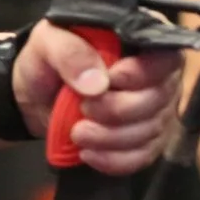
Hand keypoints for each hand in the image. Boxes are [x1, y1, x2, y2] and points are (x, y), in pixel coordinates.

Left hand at [11, 20, 185, 174]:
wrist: (33, 96)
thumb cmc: (47, 59)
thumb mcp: (48, 42)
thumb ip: (70, 53)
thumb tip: (97, 83)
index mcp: (140, 40)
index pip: (165, 57)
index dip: (143, 73)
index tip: (112, 79)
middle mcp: (159, 75)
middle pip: (160, 98)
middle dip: (119, 110)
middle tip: (84, 109)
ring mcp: (156, 109)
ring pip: (152, 131)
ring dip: (112, 138)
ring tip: (78, 133)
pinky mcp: (146, 139)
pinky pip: (143, 156)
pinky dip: (115, 160)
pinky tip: (89, 154)